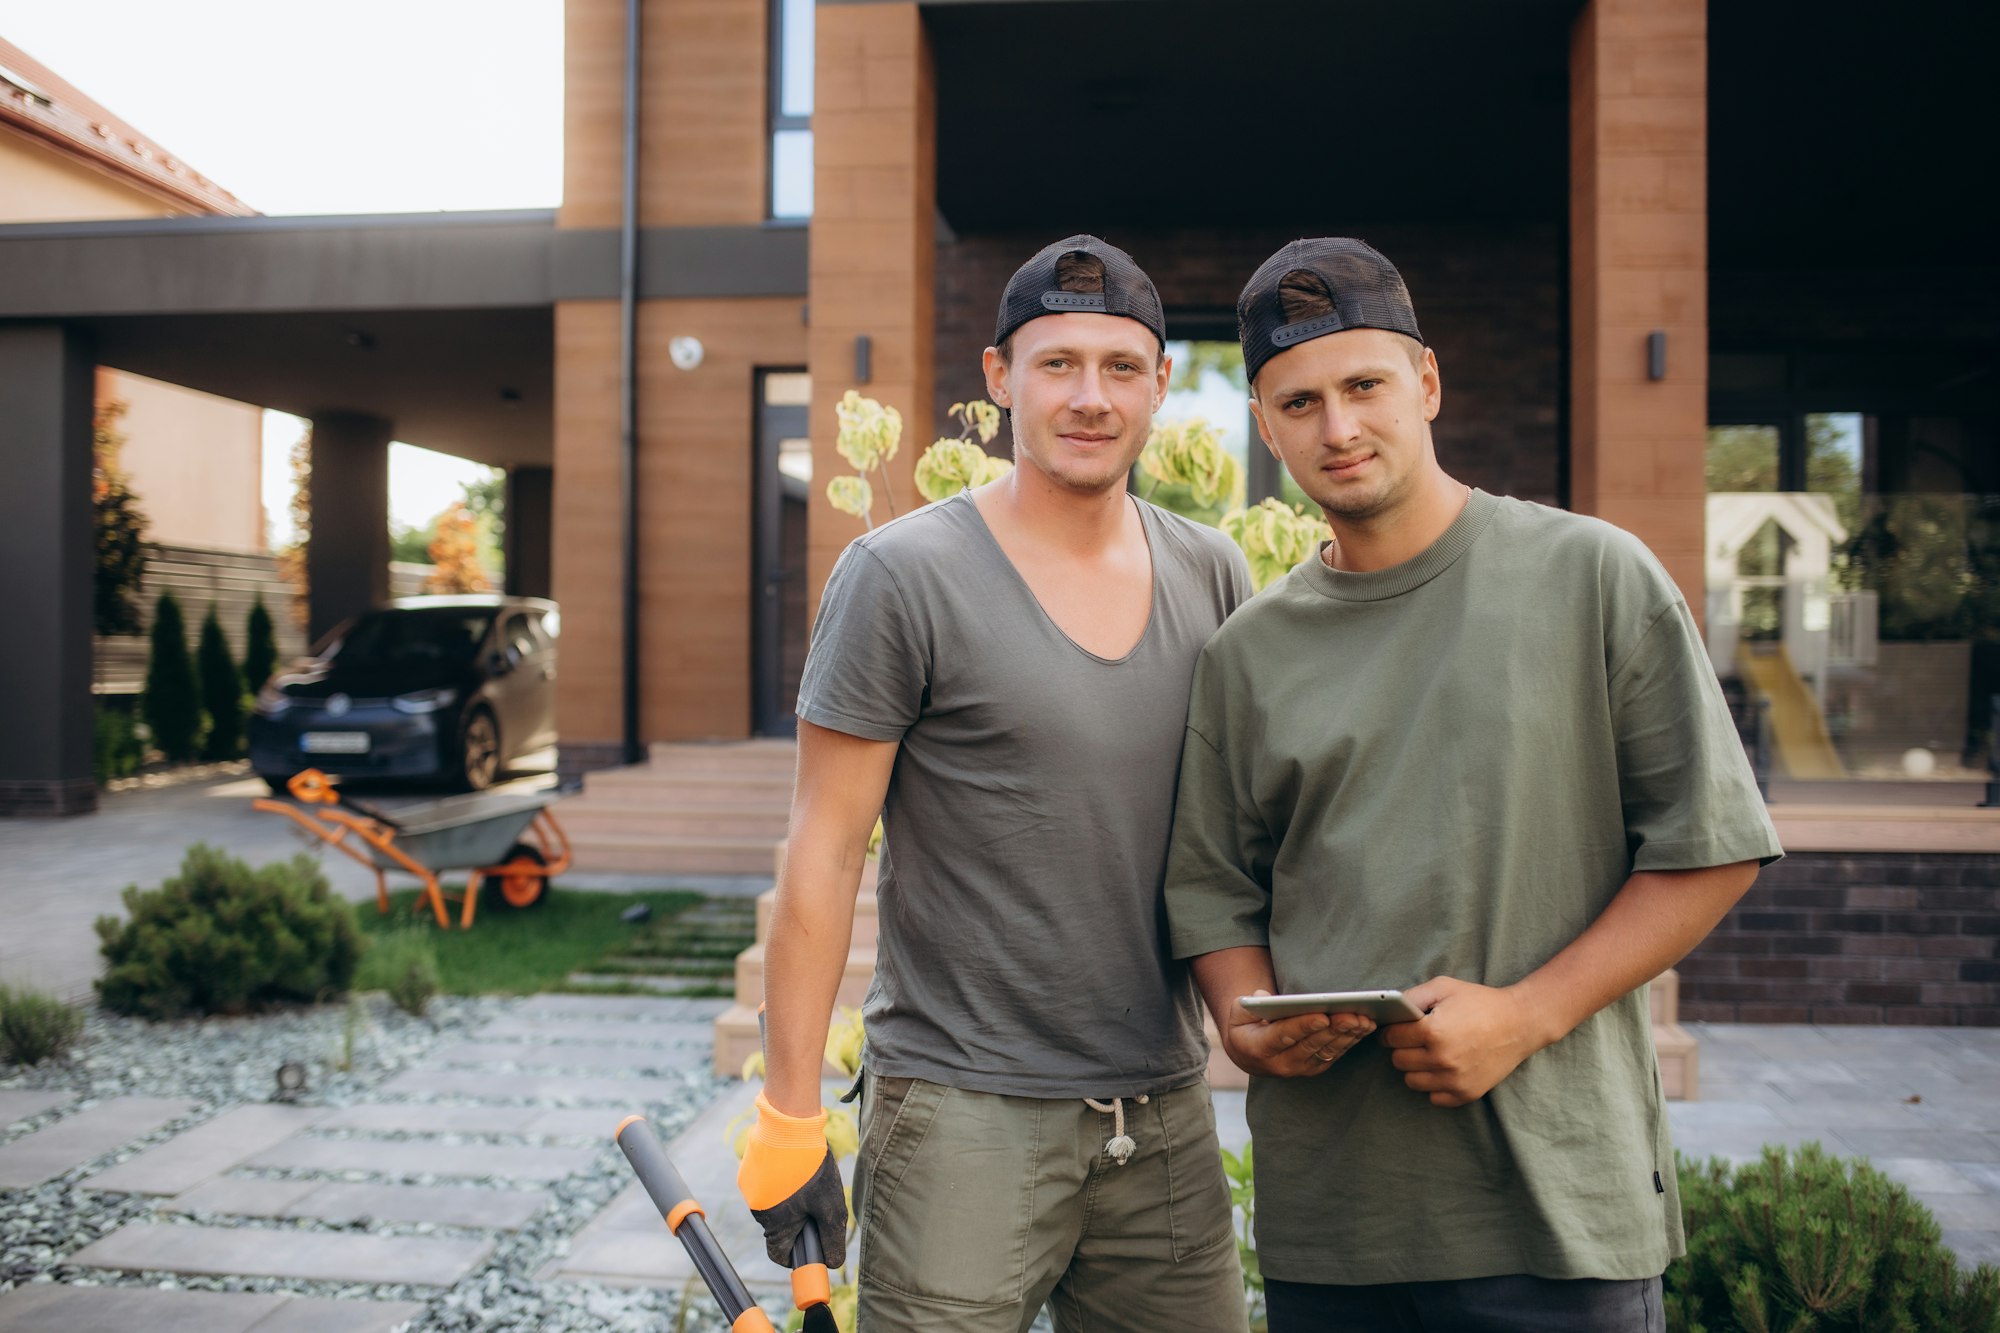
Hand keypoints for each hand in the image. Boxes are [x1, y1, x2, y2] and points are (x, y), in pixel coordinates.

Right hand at [736, 1092, 849, 1267]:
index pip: (780, 1255)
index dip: (797, 1255)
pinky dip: (780, 1179)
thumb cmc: (811, 1169)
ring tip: (806, 1176)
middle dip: (798, 1219)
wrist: (789, 1125)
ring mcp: (750, 1189)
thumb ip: (831, 1238)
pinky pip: (766, 1183)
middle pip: (779, 1227)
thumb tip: (832, 1263)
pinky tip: (793, 1164)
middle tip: (816, 1200)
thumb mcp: (830, 1207)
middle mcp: (757, 1210)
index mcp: (774, 1224)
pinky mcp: (749, 1170)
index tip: (812, 1244)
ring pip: (775, 1203)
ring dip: (790, 1197)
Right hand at [1219, 989, 1375, 1077]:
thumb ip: (1249, 1004)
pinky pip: (1335, 1054)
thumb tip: (1266, 997)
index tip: (1323, 1016)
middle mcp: (1281, 1064)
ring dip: (1348, 1036)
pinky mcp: (1314, 1068)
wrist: (1249, 1053)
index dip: (1304, 1026)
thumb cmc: (1245, 1025)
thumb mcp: (1238, 1012)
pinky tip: (1364, 1027)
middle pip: (1311, 1045)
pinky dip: (1351, 1041)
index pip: (1284, 1036)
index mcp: (1259, 1048)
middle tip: (1352, 1015)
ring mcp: (1299, 1068)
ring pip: (1327, 1051)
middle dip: (1334, 1029)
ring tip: (1364, 1020)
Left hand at [1378, 976, 1549, 1106]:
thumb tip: (1389, 1010)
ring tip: (1431, 1053)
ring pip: (1412, 1081)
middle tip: (1417, 1039)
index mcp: (1433, 1032)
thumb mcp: (1444, 987)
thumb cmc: (1480, 1002)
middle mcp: (1442, 1059)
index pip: (1391, 1038)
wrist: (1520, 1023)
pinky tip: (1445, 1068)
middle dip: (1402, 1048)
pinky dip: (1434, 1085)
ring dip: (1416, 1068)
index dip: (1391, 1031)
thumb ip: (1412, 997)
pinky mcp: (1467, 1093)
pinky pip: (1434, 1097)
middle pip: (1398, 1061)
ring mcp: (1455, 1080)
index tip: (1398, 1029)